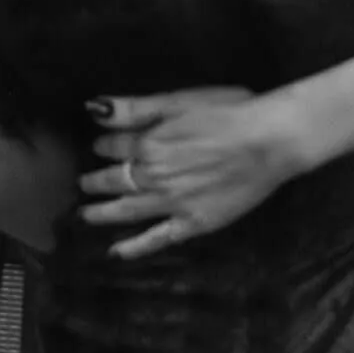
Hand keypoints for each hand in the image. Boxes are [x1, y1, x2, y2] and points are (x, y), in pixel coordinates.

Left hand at [77, 86, 312, 260]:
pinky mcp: (194, 223)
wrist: (269, 140)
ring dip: (103, 214)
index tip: (98, 147)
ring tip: (85, 216)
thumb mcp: (177, 99)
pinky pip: (158, 238)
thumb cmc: (228, 112)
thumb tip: (93, 109)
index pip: (113, 146)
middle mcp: (154, 176)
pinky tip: (117, 252)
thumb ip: (133, 108)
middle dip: (96, 182)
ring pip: (128, 210)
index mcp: (149, 143)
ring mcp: (173, 203)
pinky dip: (136, 247)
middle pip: (116, 180)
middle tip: (84, 184)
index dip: (103, 145)